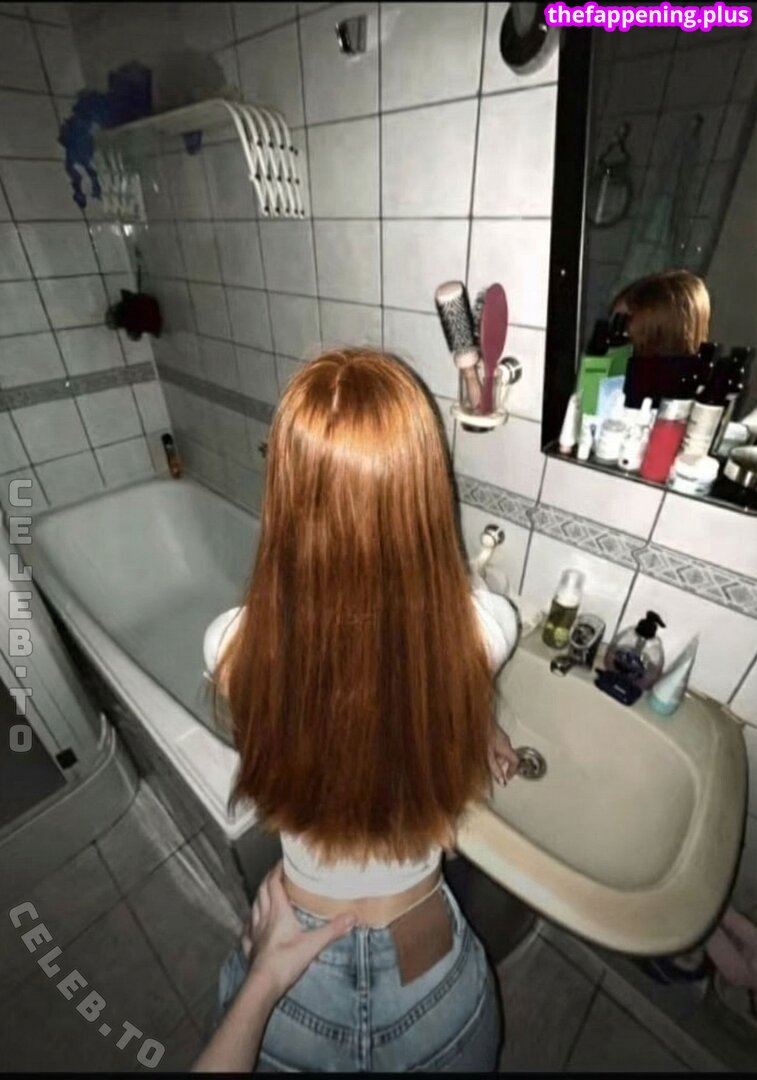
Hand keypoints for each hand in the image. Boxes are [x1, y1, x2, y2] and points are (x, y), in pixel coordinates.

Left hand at [241, 862, 356, 999]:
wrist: (263, 985)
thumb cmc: (285, 962)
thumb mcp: (313, 944)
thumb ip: (333, 930)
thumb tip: (352, 917)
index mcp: (278, 912)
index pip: (274, 884)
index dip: (277, 870)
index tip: (283, 860)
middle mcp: (264, 917)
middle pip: (262, 891)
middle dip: (269, 879)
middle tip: (276, 872)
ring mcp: (255, 932)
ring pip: (254, 907)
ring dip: (260, 896)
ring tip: (266, 892)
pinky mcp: (251, 947)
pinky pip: (248, 929)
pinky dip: (251, 921)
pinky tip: (252, 923)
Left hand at [487, 724, 518, 784]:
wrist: (477, 719)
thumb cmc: (482, 734)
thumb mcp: (488, 755)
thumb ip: (495, 768)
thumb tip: (501, 781)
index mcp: (506, 747)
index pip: (515, 761)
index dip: (513, 771)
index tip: (508, 777)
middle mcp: (505, 741)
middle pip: (508, 756)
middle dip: (501, 765)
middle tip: (494, 770)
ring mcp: (500, 735)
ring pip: (502, 750)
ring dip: (496, 757)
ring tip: (486, 760)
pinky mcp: (494, 731)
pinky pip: (497, 744)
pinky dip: (493, 750)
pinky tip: (484, 750)